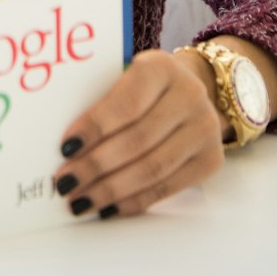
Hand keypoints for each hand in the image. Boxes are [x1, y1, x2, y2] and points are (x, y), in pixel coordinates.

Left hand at [53, 49, 223, 218]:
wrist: (189, 89)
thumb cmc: (142, 86)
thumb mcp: (123, 76)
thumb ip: (100, 100)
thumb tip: (65, 145)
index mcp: (161, 68)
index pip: (126, 103)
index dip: (95, 128)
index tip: (65, 148)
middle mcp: (190, 95)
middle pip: (138, 140)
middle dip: (96, 166)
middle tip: (66, 183)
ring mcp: (205, 128)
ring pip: (153, 168)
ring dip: (112, 190)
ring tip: (81, 201)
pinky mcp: (211, 159)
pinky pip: (169, 187)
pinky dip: (135, 201)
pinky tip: (109, 207)